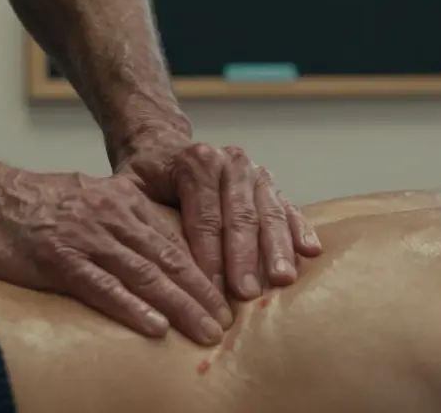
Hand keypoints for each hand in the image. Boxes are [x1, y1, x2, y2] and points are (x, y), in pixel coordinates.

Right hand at [0, 166, 232, 344]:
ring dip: (181, 306)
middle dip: (203, 293)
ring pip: (146, 275)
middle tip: (228, 322)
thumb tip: (149, 246)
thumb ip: (118, 216)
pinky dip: (133, 308)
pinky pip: (104, 287)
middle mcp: (111, 217)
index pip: (174, 240)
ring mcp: (86, 238)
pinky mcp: (59, 259)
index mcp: (121, 201)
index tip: (226, 296)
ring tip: (207, 331)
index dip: (204, 270)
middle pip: (169, 260)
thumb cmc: (31, 203)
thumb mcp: (87, 196)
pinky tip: (156, 328)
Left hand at [114, 131, 322, 300]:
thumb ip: (139, 217)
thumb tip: (146, 263)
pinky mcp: (269, 183)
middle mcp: (229, 161)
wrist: (163, 145)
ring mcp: (254, 171)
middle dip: (244, 258)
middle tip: (247, 294)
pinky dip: (300, 229)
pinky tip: (310, 251)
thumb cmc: (146, 175)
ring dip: (277, 248)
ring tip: (282, 279)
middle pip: (240, 215)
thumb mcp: (130, 188)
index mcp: (196, 161)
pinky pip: (289, 206)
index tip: (210, 291)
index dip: (209, 256)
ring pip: (269, 212)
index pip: (205, 216)